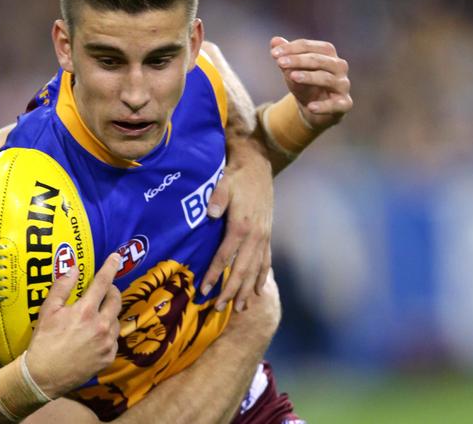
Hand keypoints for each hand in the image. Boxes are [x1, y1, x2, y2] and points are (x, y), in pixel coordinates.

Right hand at [25, 253, 121, 397]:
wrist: (43, 376)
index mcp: (85, 311)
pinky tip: (94, 336)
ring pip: (116, 319)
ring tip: (95, 316)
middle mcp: (101, 326)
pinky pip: (114, 339)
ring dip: (109, 313)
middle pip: (116, 299)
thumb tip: (74, 269)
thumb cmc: (44, 341)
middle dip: (112, 291)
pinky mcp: (109, 357)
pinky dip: (107, 333)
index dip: (111, 267)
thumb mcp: (48, 311)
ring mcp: (107, 343)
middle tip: (103, 290)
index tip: (117, 257)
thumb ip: (62, 287)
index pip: (103, 282)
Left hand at [202, 135, 272, 312]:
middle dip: (230, 290)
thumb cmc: (236, 175)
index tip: (205, 290)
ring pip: (255, 269)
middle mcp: (255, 235)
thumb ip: (216, 198)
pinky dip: (262, 277)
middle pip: (242, 269)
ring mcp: (263, 236)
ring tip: (239, 308)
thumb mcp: (223, 183)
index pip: (225, 256)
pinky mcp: (267, 233)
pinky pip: (266, 260)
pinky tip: (257, 290)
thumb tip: (210, 214)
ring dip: (246, 290)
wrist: (258, 165)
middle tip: (219, 308)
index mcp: (240, 226)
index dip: (215, 274)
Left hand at [271, 36, 352, 129]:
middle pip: (320, 60)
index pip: (310, 47)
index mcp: (328, 54)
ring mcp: (343, 85)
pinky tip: (311, 107)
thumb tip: (274, 40)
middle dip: (299, 60)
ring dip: (309, 77)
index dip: (292, 48)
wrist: (314, 110)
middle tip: (280, 62)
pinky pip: (336, 104)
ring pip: (327, 78)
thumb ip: (285, 57)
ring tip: (292, 76)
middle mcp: (339, 67)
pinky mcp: (344, 104)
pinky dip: (324, 106)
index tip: (274, 53)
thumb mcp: (292, 71)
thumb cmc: (305, 85)